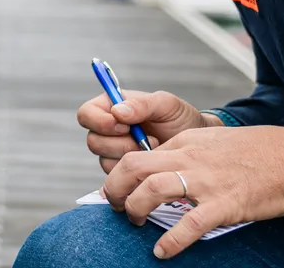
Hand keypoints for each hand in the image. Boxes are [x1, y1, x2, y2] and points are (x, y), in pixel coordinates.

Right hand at [78, 90, 212, 172]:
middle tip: (145, 141)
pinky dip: (135, 174)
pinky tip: (151, 165)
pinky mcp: (124, 175)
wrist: (196, 147)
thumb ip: (142, 104)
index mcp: (111, 108)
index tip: (124, 125)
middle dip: (120, 144)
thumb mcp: (166, 104)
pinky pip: (118, 179)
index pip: (86, 114)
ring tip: (153, 150)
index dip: (99, 121)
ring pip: (105, 162)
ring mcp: (114, 155)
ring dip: (130, 159)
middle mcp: (108, 132)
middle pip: (93, 142)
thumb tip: (117, 112)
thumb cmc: (180, 120)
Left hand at [102, 125, 283, 259]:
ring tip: (135, 222)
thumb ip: (185, 152)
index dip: (120, 174)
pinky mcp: (224, 204)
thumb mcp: (212, 141)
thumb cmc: (255, 151)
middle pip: (133, 167)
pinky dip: (171, 241)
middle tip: (114, 205)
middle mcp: (189, 159)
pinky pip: (189, 224)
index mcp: (185, 144)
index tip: (116, 190)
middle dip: (114, 189)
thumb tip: (161, 169)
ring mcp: (205, 181)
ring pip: (152, 190)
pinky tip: (161, 252)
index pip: (138, 154)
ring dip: (135, 208)